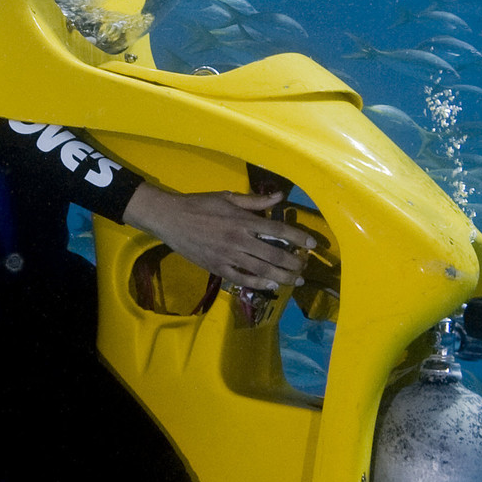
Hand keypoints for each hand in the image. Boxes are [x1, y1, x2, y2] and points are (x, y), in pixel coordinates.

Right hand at [125, 184, 318, 291]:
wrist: (170, 218)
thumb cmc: (199, 204)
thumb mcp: (228, 197)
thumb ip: (255, 200)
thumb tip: (280, 196)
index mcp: (242, 220)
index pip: (278, 230)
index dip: (297, 238)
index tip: (312, 244)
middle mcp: (239, 240)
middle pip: (273, 255)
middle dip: (293, 263)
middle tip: (304, 267)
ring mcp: (228, 256)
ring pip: (261, 270)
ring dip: (282, 277)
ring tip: (295, 281)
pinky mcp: (217, 267)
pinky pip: (242, 278)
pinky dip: (258, 283)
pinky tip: (271, 286)